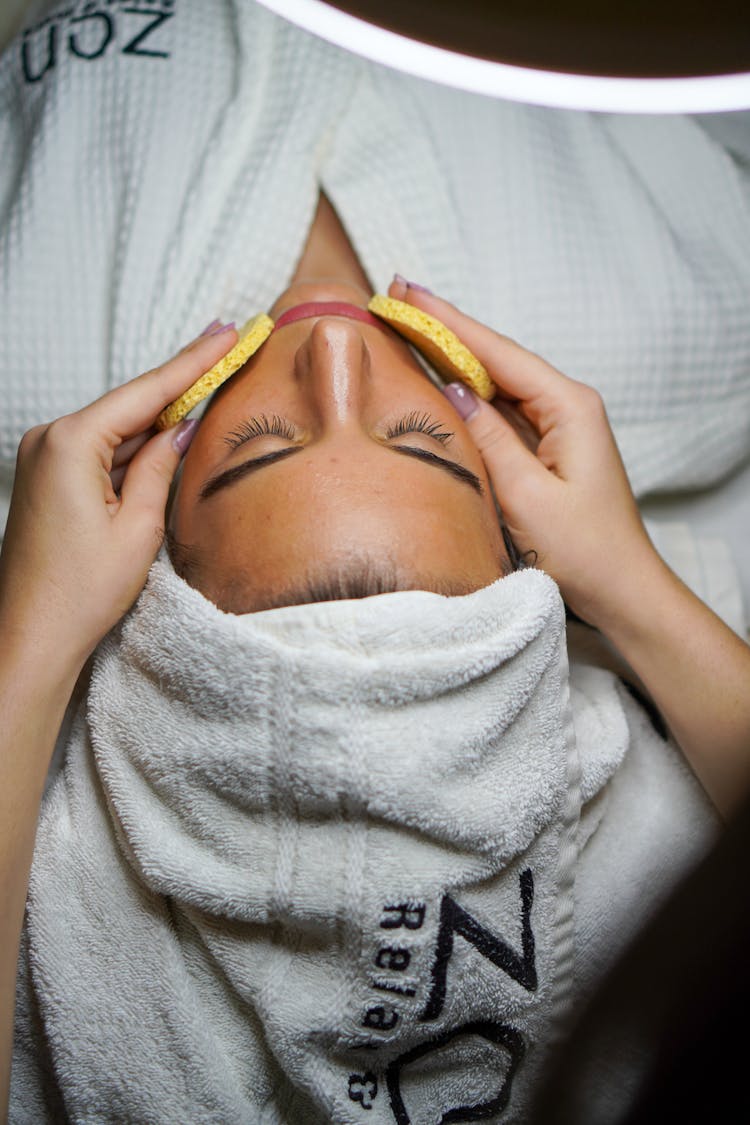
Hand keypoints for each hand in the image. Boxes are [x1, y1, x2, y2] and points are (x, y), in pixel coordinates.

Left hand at [0, 325, 236, 674]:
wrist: (32, 637)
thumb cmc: (80, 592)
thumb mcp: (139, 527)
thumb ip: (160, 467)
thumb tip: (180, 428)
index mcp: (70, 444)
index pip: (146, 392)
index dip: (194, 362)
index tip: (226, 331)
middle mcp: (49, 440)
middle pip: (130, 405)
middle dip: (181, 384)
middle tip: (226, 348)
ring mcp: (43, 458)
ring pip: (117, 429)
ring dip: (160, 419)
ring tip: (210, 390)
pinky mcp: (46, 479)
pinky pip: (100, 452)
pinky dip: (135, 447)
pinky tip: (169, 436)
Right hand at [388, 279, 655, 627]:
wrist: (622, 592)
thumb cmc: (582, 551)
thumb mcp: (525, 496)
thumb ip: (487, 438)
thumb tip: (452, 389)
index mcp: (569, 407)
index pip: (497, 353)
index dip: (448, 322)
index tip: (408, 293)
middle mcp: (567, 406)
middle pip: (496, 359)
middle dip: (446, 329)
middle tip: (398, 297)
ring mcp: (558, 427)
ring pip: (496, 383)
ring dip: (453, 358)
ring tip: (409, 328)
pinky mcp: (548, 450)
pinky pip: (501, 412)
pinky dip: (468, 394)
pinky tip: (440, 380)